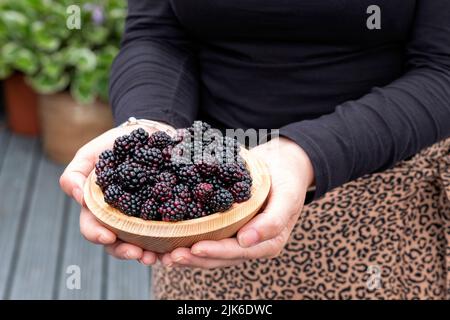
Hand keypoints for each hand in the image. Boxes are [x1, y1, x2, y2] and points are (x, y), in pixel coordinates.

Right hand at [60, 124, 170, 265]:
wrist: (149, 134)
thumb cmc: (115, 145)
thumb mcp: (90, 155)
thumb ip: (75, 174)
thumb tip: (79, 198)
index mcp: (100, 209)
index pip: (93, 227)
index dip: (97, 234)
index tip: (109, 236)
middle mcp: (120, 218)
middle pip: (118, 243)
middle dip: (127, 251)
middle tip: (140, 254)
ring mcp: (143, 218)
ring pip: (143, 242)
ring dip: (150, 252)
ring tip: (159, 257)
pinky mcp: (166, 212)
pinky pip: (168, 230)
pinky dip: (171, 240)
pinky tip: (178, 244)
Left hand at [159, 137, 314, 267]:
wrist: (282, 162)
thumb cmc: (288, 179)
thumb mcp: (288, 196)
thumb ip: (273, 221)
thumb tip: (246, 241)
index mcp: (266, 243)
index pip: (237, 252)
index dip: (216, 252)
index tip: (195, 248)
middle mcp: (248, 243)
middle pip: (218, 257)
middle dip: (193, 258)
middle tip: (170, 256)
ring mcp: (235, 235)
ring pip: (208, 249)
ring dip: (186, 252)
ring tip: (162, 253)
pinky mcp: (224, 224)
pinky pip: (204, 232)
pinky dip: (186, 235)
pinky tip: (167, 234)